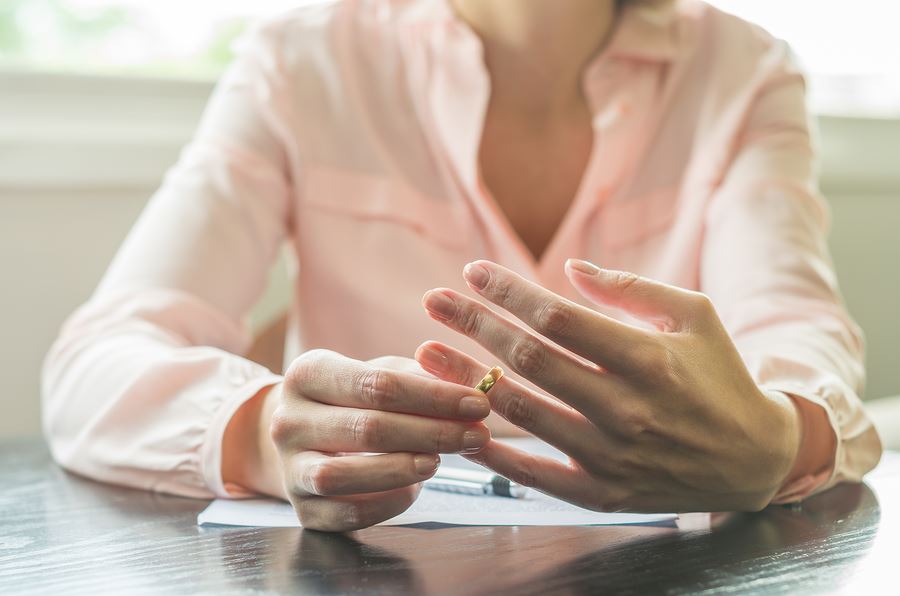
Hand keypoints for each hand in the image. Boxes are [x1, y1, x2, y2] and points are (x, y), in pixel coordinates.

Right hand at [263, 349, 491, 530]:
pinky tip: (414, 489)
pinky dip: (385, 503)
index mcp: (306, 373)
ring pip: (342, 476)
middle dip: (431, 433)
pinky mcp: (301, 509)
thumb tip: (467, 389)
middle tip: (477, 435)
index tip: (477, 404)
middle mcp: (287, 420)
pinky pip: (345, 514)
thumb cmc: (352, 399)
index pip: (376, 385)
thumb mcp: (378, 373)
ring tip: (440, 461)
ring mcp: (289, 467)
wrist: (301, 434)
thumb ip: (419, 378)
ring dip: (400, 469)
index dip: (433, 396)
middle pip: (366, 429)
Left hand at [416, 259, 800, 512]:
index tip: (472, 272)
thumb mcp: (694, 315)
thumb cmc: (720, 375)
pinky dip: (492, 451)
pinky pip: (534, 475)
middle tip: (433, 301)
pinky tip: (458, 424)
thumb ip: (630, 289)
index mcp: (648, 358)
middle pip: (529, 360)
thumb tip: (568, 270)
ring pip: (521, 413)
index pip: (559, 318)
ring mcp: (611, 456)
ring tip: (425, 352)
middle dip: (473, 325)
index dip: (509, 292)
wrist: (755, 459)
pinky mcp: (603, 494)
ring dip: (466, 379)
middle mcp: (626, 409)